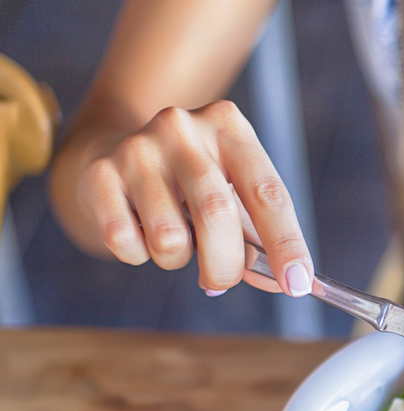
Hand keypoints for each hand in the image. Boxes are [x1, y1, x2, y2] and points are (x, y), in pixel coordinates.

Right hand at [74, 100, 311, 295]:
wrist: (114, 149)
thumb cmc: (191, 181)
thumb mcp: (232, 191)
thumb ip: (257, 235)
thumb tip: (280, 280)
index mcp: (229, 127)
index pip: (268, 193)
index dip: (286, 244)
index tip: (297, 283)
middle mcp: (183, 129)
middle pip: (217, 215)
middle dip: (226, 265)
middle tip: (221, 281)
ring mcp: (137, 148)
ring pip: (169, 238)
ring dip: (177, 260)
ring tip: (173, 241)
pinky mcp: (99, 173)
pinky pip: (125, 242)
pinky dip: (139, 255)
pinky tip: (139, 232)